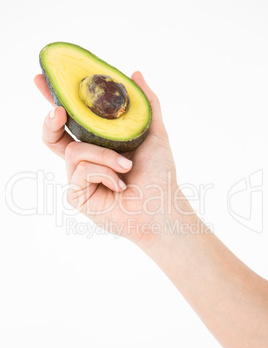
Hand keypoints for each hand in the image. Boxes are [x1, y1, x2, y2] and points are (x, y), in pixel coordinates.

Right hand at [34, 71, 183, 244]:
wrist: (162, 207)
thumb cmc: (160, 174)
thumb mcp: (154, 132)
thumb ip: (145, 103)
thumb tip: (135, 73)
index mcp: (98, 146)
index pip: (71, 121)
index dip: (55, 100)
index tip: (43, 79)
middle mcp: (85, 161)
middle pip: (54, 137)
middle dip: (51, 120)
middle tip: (58, 111)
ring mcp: (79, 179)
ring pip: (74, 152)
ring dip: (104, 156)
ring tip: (127, 167)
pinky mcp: (76, 195)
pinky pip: (81, 170)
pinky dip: (105, 173)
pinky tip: (120, 185)